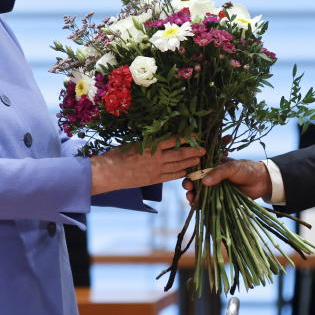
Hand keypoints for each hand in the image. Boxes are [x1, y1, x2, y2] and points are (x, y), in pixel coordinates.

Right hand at [90, 139, 204, 194]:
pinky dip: (181, 173)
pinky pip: (172, 176)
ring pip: (179, 166)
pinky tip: (186, 171)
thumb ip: (149, 142)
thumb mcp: (134, 143)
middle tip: (204, 149)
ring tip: (199, 160)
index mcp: (152, 146)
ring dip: (190, 162)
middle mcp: (157, 158)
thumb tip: (160, 138)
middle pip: (181, 153)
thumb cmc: (118, 155)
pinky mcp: (154, 180)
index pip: (174, 140)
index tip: (196, 134)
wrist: (109, 173)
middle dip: (194, 151)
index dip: (187, 137)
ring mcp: (157, 170)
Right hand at [182, 158, 272, 203]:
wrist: (261, 182)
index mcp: (212, 166)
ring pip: (199, 193)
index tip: (188, 180)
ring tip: (191, 199)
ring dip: (192, 196)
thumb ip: (218, 173)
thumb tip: (204, 182)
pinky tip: (196, 206)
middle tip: (189, 190)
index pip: (196, 169)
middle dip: (189, 186)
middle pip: (194, 182)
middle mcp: (210, 177)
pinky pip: (206, 203)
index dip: (190, 174)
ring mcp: (214, 189)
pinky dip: (200, 205)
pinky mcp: (218, 200)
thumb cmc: (246, 169)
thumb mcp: (232, 167)